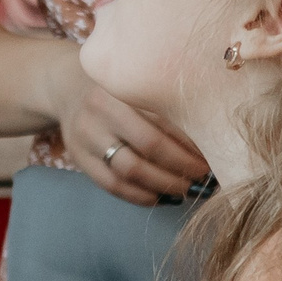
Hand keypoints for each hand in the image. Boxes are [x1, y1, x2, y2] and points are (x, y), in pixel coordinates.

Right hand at [52, 67, 207, 205]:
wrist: (67, 87)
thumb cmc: (119, 88)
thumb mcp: (138, 84)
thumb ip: (166, 104)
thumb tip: (211, 140)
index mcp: (122, 87)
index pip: (163, 119)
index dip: (191, 142)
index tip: (214, 153)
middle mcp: (100, 110)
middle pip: (148, 146)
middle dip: (181, 166)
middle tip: (204, 176)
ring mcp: (86, 137)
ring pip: (129, 171)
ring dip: (163, 185)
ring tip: (186, 189)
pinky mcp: (79, 159)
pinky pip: (112, 186)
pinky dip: (141, 196)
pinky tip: (162, 197)